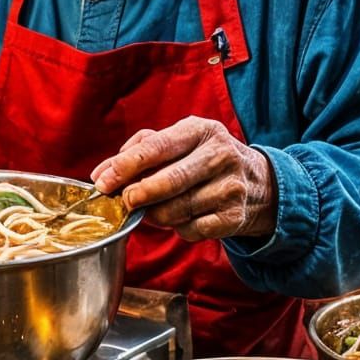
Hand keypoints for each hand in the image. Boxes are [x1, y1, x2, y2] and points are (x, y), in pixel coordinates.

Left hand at [91, 118, 276, 242]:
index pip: (157, 147)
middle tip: (123, 202)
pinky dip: (177, 228)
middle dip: (138, 194)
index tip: (103, 181)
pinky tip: (179, 218)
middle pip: (170, 181)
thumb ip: (137, 152)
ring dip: (155, 215)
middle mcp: (220, 155)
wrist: (258, 183)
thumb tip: (100, 174)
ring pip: (177, 209)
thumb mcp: (179, 142)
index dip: (126, 165)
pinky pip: (191, 229)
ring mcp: (230, 187)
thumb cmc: (203, 159)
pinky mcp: (234, 216)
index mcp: (200, 130)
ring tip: (151, 209)